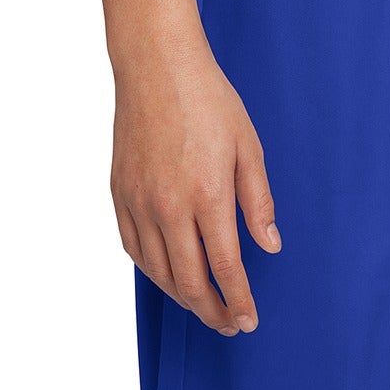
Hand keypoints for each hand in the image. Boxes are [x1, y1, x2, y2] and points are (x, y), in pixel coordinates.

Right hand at [111, 42, 278, 334]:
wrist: (155, 65)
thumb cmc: (208, 101)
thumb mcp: (249, 149)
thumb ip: (259, 203)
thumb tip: (270, 247)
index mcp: (208, 196)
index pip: (225, 269)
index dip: (238, 301)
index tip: (248, 321)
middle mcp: (169, 207)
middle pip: (189, 282)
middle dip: (212, 312)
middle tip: (229, 324)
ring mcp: (139, 202)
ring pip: (158, 272)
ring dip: (183, 297)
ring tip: (204, 305)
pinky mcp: (119, 194)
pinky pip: (134, 248)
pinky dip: (153, 271)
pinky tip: (169, 276)